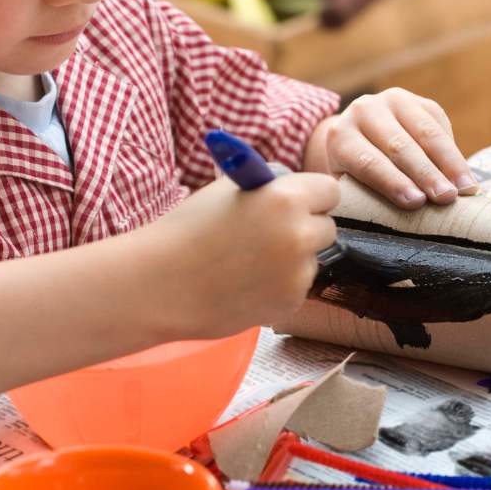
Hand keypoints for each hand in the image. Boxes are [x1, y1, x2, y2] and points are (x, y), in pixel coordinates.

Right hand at [145, 173, 339, 337]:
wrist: (160, 283)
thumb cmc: (186, 230)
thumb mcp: (227, 189)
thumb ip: (267, 186)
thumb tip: (292, 186)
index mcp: (286, 199)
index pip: (330, 191)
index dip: (311, 196)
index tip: (297, 202)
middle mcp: (299, 235)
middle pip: (326, 228)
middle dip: (305, 228)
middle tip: (271, 234)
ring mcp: (297, 274)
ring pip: (310, 261)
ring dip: (291, 260)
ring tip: (247, 264)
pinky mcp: (289, 303)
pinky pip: (294, 288)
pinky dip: (277, 287)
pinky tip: (243, 284)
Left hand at [323, 88, 476, 208]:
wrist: (360, 135)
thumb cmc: (355, 174)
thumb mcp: (350, 185)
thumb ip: (365, 197)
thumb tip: (397, 220)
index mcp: (341, 137)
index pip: (368, 162)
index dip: (393, 182)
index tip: (416, 202)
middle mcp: (363, 111)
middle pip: (398, 146)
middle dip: (426, 174)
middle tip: (446, 198)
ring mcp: (391, 101)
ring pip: (425, 132)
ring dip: (449, 163)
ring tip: (465, 189)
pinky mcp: (418, 101)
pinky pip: (440, 124)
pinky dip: (454, 152)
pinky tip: (465, 175)